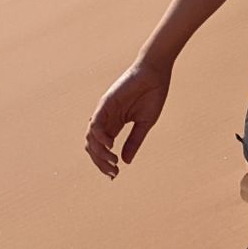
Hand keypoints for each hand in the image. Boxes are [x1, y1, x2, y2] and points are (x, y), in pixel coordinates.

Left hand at [85, 63, 170, 178]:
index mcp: (114, 125)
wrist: (156, 73)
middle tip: (112, 172)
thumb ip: (134, 141)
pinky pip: (96, 124)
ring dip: (99, 153)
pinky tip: (110, 145)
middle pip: (93, 147)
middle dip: (100, 162)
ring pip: (91, 138)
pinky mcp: (105, 103)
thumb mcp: (145, 123)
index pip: (102, 148)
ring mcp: (103, 112)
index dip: (105, 163)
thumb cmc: (152, 95)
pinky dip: (99, 136)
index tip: (114, 175)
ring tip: (112, 161)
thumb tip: (125, 161)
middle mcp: (105, 120)